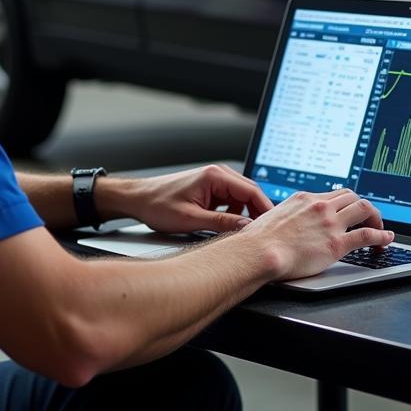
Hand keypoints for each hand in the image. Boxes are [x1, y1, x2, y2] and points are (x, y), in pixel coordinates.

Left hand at [116, 164, 273, 234]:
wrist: (138, 199)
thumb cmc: (157, 205)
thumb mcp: (191, 220)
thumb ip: (221, 224)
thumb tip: (246, 229)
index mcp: (215, 176)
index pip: (252, 191)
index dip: (265, 210)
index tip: (273, 227)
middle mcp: (217, 174)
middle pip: (250, 194)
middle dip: (258, 214)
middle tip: (264, 235)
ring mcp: (214, 181)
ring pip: (242, 200)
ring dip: (245, 216)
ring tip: (248, 235)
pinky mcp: (210, 190)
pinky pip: (231, 202)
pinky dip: (234, 215)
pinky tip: (232, 229)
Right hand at [245, 188, 392, 280]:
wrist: (259, 252)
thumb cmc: (259, 240)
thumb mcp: (273, 216)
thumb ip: (288, 216)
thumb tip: (287, 223)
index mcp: (304, 199)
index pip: (334, 194)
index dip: (346, 202)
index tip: (350, 210)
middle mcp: (320, 207)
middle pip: (352, 197)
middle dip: (363, 207)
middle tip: (367, 218)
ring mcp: (330, 223)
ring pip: (364, 209)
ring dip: (375, 218)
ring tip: (379, 228)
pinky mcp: (336, 243)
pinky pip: (367, 235)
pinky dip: (381, 236)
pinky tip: (386, 239)